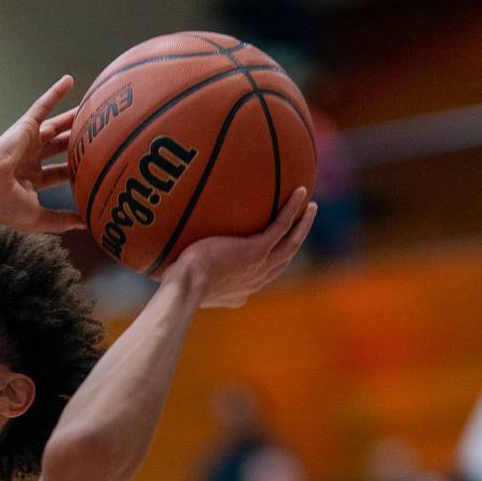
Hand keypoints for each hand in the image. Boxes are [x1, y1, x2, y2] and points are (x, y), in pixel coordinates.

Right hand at [0, 78, 83, 234]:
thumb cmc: (6, 206)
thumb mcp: (39, 218)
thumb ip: (62, 221)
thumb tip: (88, 224)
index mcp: (32, 180)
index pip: (60, 174)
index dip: (77, 172)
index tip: (97, 169)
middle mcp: (31, 158)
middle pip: (61, 147)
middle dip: (78, 141)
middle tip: (100, 133)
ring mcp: (28, 141)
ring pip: (57, 125)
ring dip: (73, 118)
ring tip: (94, 108)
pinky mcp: (25, 126)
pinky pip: (43, 105)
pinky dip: (55, 93)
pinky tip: (70, 80)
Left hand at [162, 190, 314, 308]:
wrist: (186, 287)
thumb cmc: (178, 286)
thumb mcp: (184, 280)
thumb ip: (186, 272)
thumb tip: (171, 264)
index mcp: (242, 290)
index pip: (262, 276)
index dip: (271, 264)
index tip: (271, 252)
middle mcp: (256, 280)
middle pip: (284, 259)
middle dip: (295, 242)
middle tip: (302, 225)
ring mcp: (259, 265)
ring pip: (291, 243)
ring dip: (303, 225)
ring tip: (310, 206)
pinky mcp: (257, 251)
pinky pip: (281, 225)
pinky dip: (292, 208)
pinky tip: (299, 190)